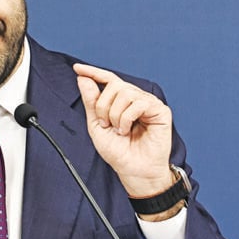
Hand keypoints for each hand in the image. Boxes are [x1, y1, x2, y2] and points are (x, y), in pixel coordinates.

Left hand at [73, 63, 172, 197]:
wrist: (133, 170)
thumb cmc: (118, 152)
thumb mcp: (96, 125)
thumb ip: (91, 102)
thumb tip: (83, 78)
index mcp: (120, 102)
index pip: (108, 80)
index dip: (93, 72)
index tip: (77, 68)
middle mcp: (135, 99)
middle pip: (114, 85)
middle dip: (103, 106)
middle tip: (106, 124)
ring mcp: (148, 103)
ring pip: (125, 93)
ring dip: (115, 114)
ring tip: (119, 130)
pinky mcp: (160, 110)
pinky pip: (139, 103)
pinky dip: (127, 118)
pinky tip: (128, 130)